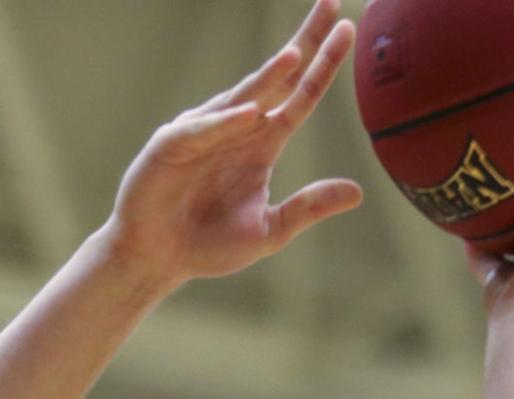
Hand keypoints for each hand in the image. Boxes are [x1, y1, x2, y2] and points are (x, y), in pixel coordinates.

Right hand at [99, 0, 361, 293]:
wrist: (156, 258)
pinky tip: (251, 115)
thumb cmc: (208, 245)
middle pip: (276, 78)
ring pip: (241, 97)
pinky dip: (224, 124)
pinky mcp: (171, 148)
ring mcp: (202, 132)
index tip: (348, 31)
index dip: (324, 66)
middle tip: (332, 3)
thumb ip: (308, 208)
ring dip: (267, 76)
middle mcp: (236, 127)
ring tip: (296, 55)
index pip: (300, 96)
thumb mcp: (268, 231)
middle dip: (304, 42)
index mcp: (261, 143)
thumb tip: (357, 192)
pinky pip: (202, 131)